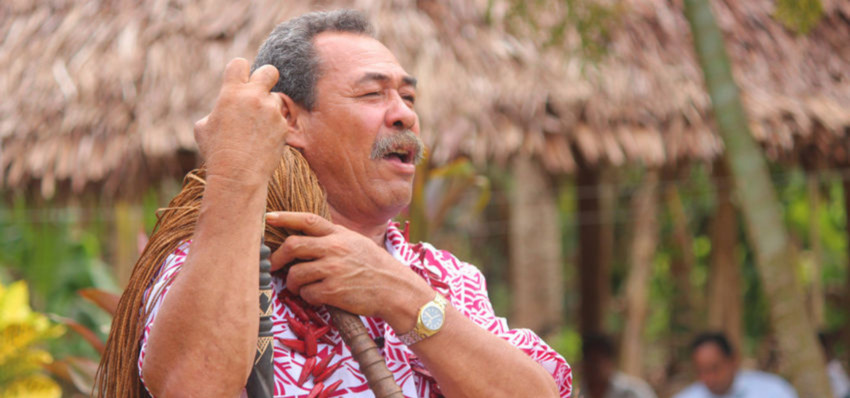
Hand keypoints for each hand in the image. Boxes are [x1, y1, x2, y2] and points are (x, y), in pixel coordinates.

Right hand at [194, 58, 288, 185]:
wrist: (238, 175)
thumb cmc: (217, 153)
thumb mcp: (203, 128)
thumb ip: (216, 111)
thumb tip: (221, 110)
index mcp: (231, 93)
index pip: (239, 63)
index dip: (240, 70)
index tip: (239, 81)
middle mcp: (254, 97)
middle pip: (269, 71)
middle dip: (266, 78)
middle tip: (260, 92)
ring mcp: (271, 111)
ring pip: (276, 99)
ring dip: (269, 109)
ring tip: (256, 129)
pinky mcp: (284, 126)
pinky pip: (282, 119)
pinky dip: (275, 127)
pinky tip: (264, 141)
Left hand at [265, 212, 433, 329]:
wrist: (394, 289)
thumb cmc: (374, 266)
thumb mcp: (355, 242)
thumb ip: (332, 237)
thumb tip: (304, 236)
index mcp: (339, 235)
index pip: (307, 220)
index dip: (285, 218)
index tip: (268, 218)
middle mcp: (334, 248)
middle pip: (293, 246)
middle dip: (277, 257)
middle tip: (273, 265)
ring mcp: (333, 270)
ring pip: (295, 273)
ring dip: (292, 283)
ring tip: (300, 287)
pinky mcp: (334, 291)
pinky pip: (307, 294)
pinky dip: (308, 297)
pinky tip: (318, 297)